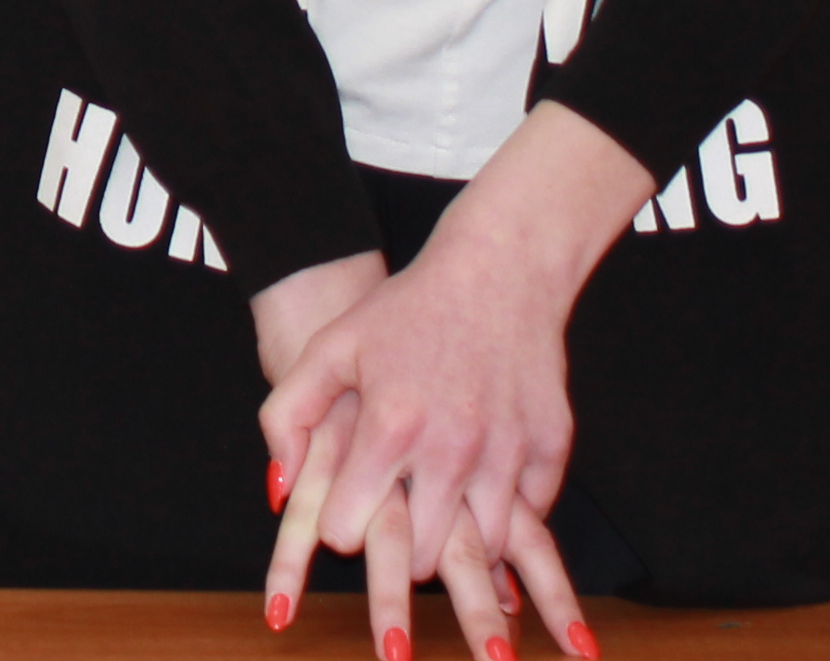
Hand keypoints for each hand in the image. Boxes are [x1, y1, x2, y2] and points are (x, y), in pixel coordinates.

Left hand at [259, 203, 605, 660]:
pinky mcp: (551, 449)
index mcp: (389, 426)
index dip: (340, 527)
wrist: (498, 271)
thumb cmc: (407, 310)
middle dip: (402, 554)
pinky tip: (487, 490)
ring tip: (442, 514)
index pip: (348, 530)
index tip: (346, 512)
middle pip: (420, 558)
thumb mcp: (330, 349)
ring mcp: (508, 453)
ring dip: (461, 543)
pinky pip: (531, 518)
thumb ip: (289, 417)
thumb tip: (279, 490)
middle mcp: (451, 449)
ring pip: (483, 551)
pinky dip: (509, 516)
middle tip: (398, 522)